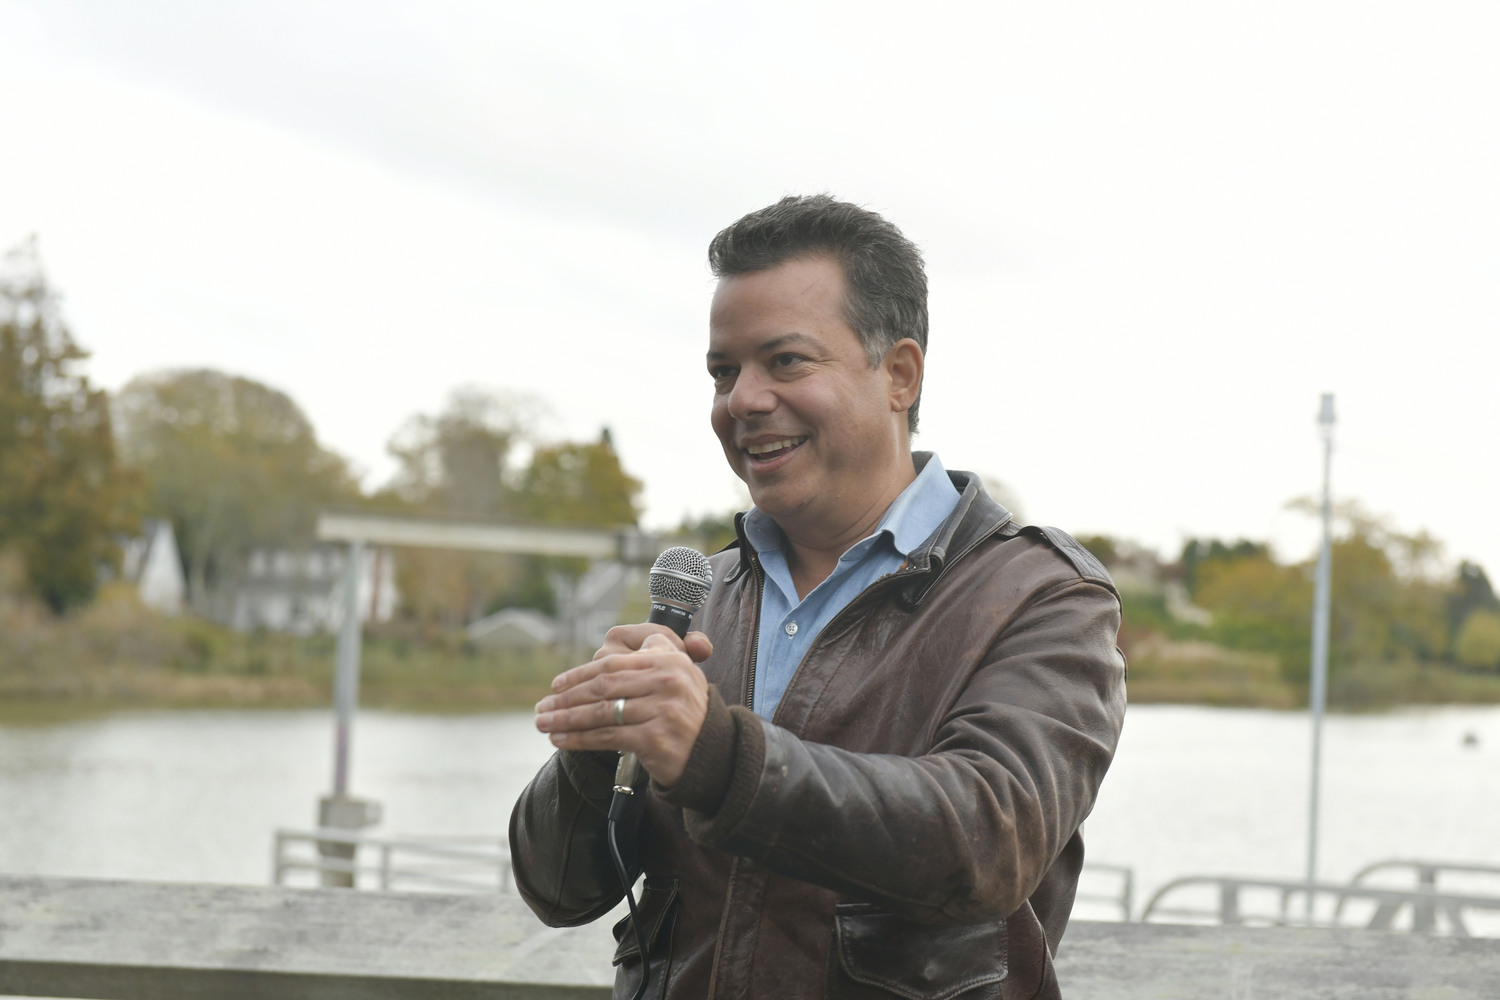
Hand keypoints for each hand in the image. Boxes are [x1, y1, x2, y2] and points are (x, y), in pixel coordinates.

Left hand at [535, 629, 714, 786]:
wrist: (713, 752)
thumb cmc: (686, 712)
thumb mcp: (677, 673)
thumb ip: (649, 655)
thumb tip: (601, 651)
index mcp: (668, 659)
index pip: (612, 664)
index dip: (579, 675)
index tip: (556, 685)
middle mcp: (668, 680)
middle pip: (603, 687)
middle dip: (567, 698)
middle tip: (542, 708)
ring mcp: (663, 709)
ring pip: (602, 712)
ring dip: (566, 719)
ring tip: (544, 724)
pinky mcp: (655, 738)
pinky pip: (608, 737)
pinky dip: (579, 739)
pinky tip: (561, 741)